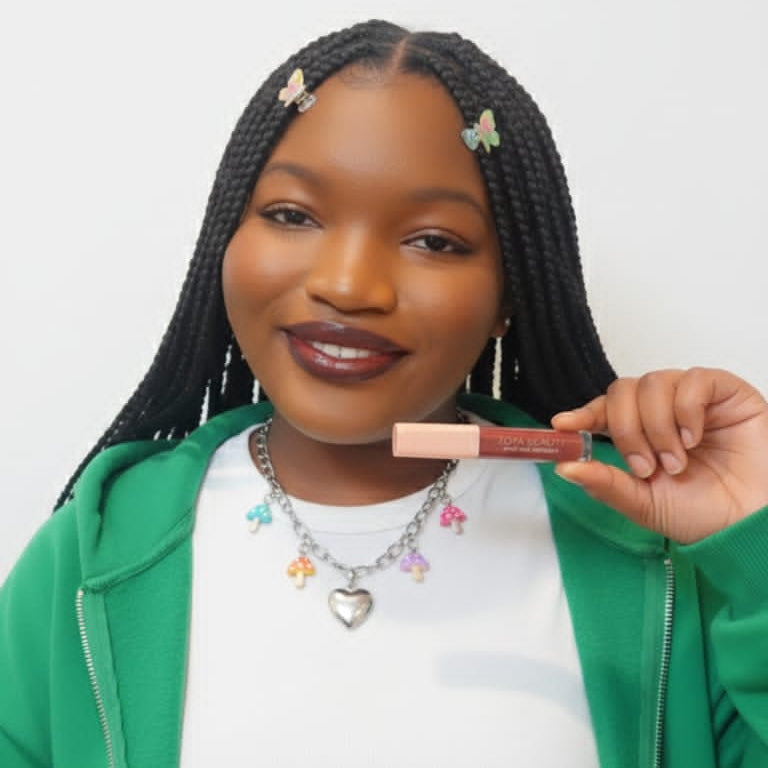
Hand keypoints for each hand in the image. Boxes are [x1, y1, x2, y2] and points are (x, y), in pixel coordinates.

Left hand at [551, 368, 767, 543]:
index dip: (581, 413)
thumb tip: (564, 467)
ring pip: (652, 384)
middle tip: (645, 466)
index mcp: (638, 435)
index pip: (602, 410)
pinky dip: (686, 410)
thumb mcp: (644, 504)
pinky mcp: (724, 391)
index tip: (563, 425)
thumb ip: (605, 483)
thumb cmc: (704, 514)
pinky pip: (693, 380)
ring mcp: (691, 400)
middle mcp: (661, 412)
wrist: (752, 525)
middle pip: (622, 391)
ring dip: (657, 426)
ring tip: (675, 461)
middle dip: (626, 429)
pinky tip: (694, 438)